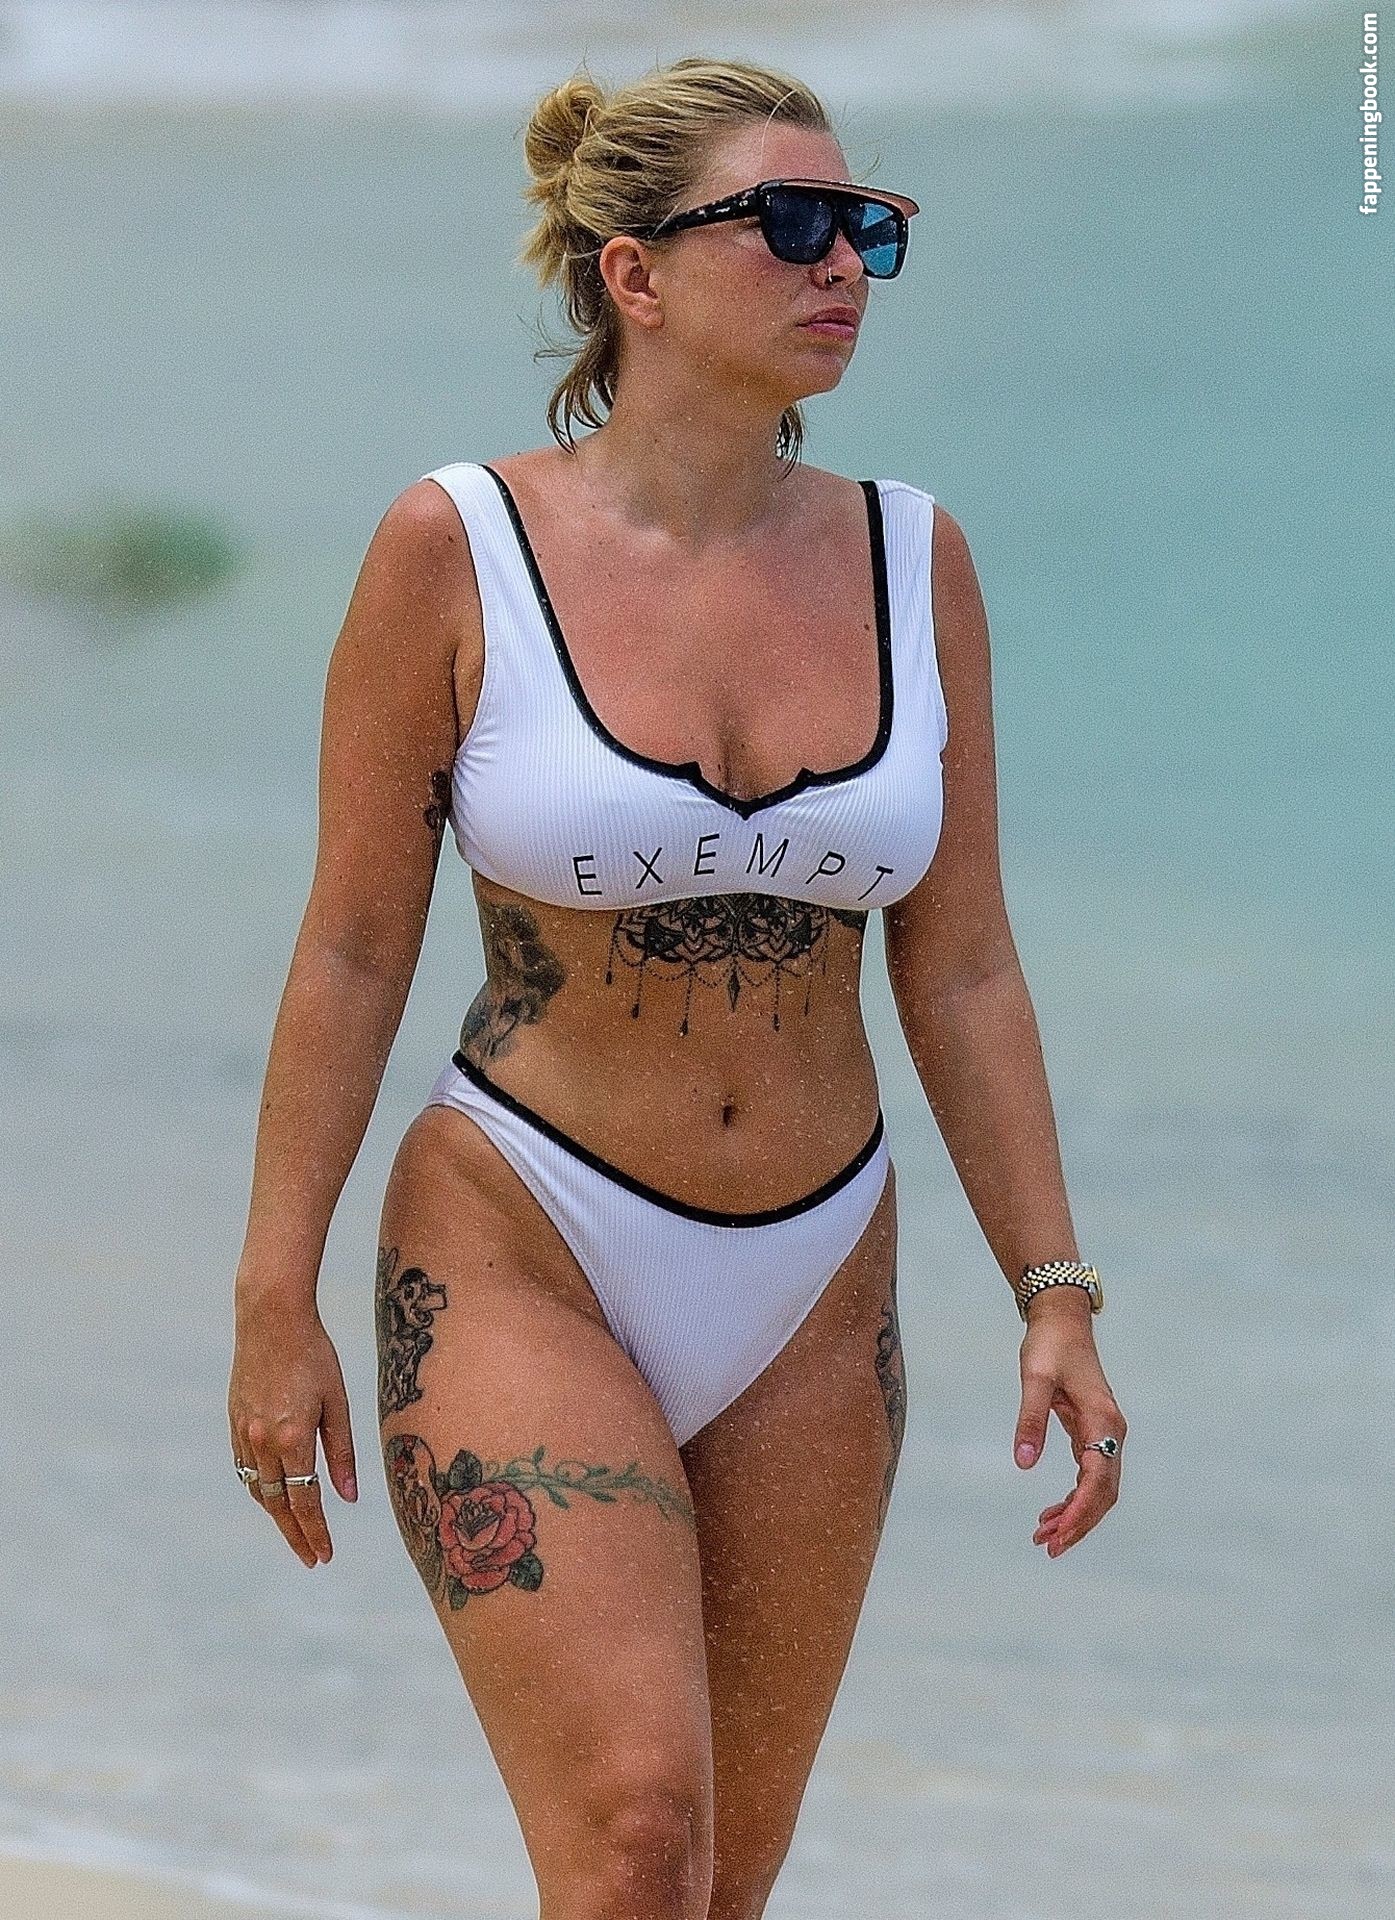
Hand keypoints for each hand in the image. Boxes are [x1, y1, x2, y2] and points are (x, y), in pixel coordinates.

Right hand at [228, 1289, 357, 1567]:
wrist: (270, 1319)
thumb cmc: (314, 1355)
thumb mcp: (338, 1402)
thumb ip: (342, 1453)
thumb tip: (348, 1498)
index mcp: (293, 1439)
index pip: (305, 1501)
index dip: (316, 1532)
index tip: (324, 1556)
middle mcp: (263, 1442)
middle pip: (278, 1504)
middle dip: (295, 1535)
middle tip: (310, 1559)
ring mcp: (243, 1432)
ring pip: (257, 1489)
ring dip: (276, 1514)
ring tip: (295, 1531)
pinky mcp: (234, 1421)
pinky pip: (243, 1468)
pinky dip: (258, 1488)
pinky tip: (271, 1495)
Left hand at [1012, 1291, 1125, 1556]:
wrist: (1062, 1320)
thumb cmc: (1049, 1345)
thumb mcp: (1033, 1379)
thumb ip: (1029, 1420)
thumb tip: (1023, 1462)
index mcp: (1103, 1421)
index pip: (1097, 1479)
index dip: (1080, 1511)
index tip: (1058, 1534)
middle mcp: (1111, 1431)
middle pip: (1104, 1493)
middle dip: (1079, 1523)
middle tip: (1047, 1547)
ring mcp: (1105, 1433)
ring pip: (1099, 1488)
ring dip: (1076, 1515)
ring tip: (1045, 1537)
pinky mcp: (1094, 1431)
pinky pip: (1090, 1475)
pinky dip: (1074, 1497)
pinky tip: (1052, 1512)